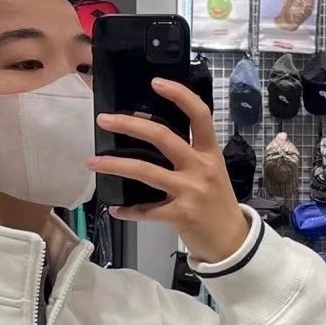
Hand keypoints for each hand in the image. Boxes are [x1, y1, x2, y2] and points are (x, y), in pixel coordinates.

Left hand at [88, 80, 248, 264]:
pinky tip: (115, 209)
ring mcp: (190, 191)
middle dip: (129, 124)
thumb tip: (150, 135)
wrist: (232, 242)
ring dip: (114, 165)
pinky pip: (146, 211)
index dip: (179, 94)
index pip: (199, 114)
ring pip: (145, 171)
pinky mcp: (180, 215)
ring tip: (93, 162)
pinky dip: (128, 211)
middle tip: (104, 120)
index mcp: (209, 153)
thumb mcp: (212, 172)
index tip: (156, 82)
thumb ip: (189, 154)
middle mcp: (200, 168)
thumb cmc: (218, 205)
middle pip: (162, 136)